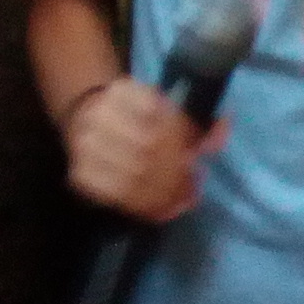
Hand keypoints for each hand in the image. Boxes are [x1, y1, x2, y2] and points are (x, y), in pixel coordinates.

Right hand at [59, 78, 206, 222]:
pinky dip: (142, 208)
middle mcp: (99, 116)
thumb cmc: (137, 116)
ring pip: (132, 179)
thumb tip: (224, 127)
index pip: (159, 120)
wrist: (87, 118)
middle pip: (147, 152)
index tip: (197, 161)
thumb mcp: (167, 110)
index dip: (182, 145)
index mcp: (123, 92)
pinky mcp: (79, 173)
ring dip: (163, 197)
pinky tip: (159, 211)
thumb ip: (198, 122)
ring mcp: (84, 146)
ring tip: (180, 203)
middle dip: (176, 176)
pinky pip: (115, 197)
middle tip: (193, 190)